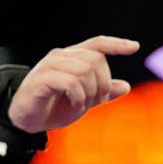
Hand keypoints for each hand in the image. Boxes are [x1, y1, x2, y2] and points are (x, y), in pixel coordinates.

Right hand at [8, 35, 139, 132]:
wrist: (27, 120)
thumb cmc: (54, 106)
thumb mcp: (85, 101)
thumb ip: (103, 93)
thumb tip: (125, 86)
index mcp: (73, 57)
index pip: (97, 43)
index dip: (116, 44)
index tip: (135, 47)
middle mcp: (62, 56)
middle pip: (96, 60)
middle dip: (102, 84)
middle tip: (96, 101)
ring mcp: (50, 65)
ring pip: (85, 70)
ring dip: (90, 92)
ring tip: (81, 105)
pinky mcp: (42, 78)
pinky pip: (71, 82)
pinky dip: (78, 97)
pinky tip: (74, 105)